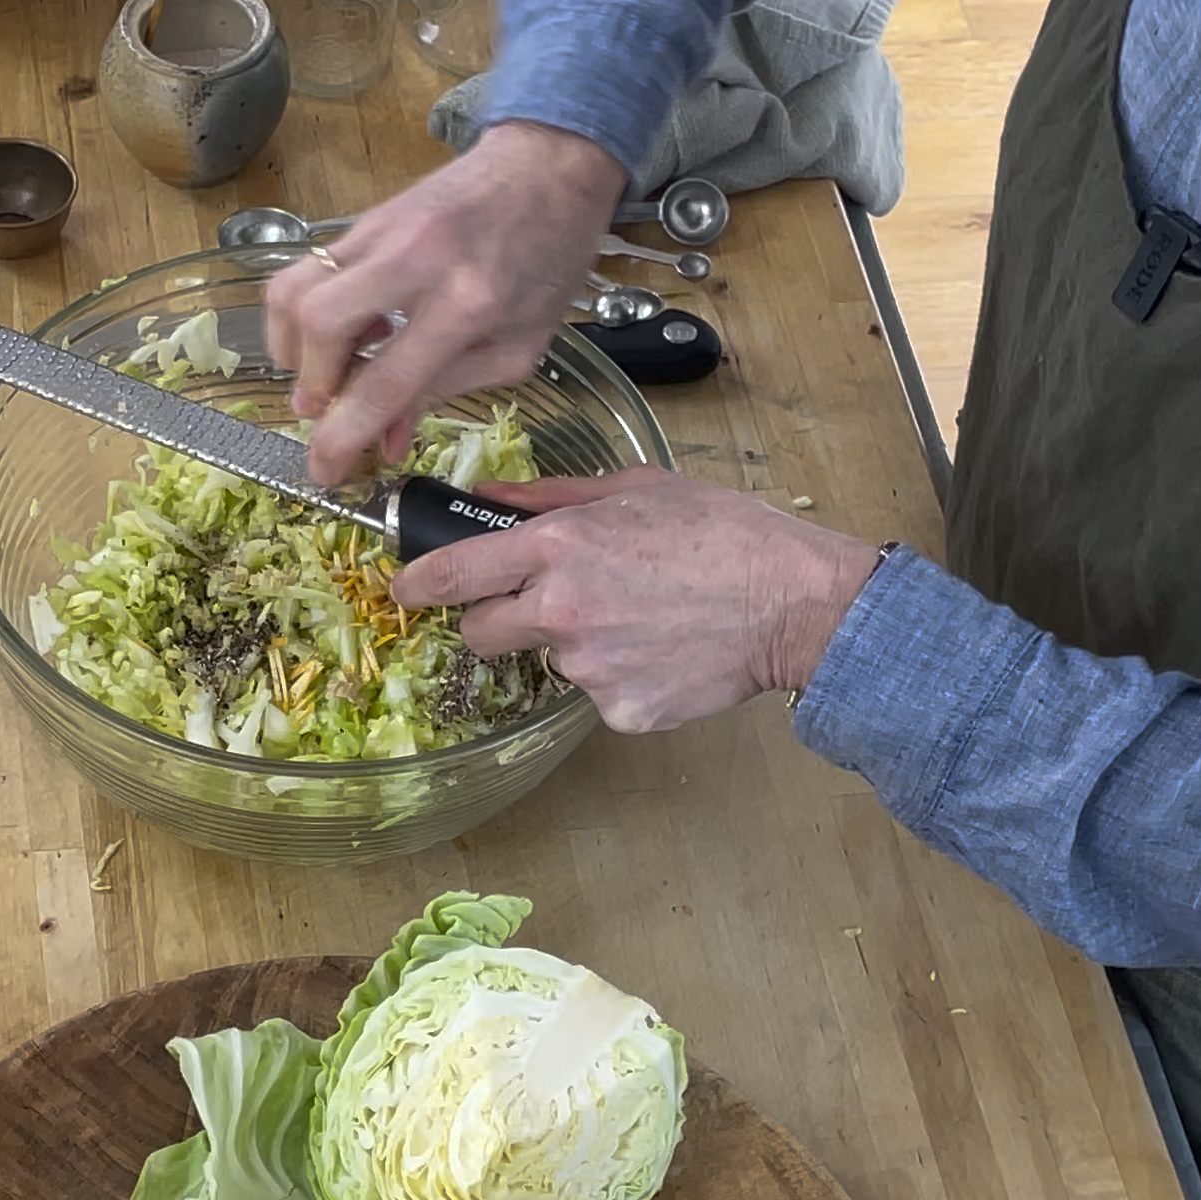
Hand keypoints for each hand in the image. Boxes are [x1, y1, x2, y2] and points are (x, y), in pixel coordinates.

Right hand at [265, 121, 624, 486]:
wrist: (548, 164)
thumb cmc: (548, 260)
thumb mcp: (519, 345)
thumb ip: (447, 392)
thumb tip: (386, 442)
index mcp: (470, 304)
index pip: (385, 382)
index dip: (343, 436)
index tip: (324, 472)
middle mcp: (417, 261)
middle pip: (320, 325)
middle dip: (310, 384)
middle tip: (325, 409)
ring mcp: (383, 230)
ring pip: (295, 289)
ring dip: (293, 346)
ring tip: (323, 372)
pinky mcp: (365, 217)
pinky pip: (309, 269)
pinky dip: (307, 313)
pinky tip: (340, 334)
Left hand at [390, 469, 883, 732]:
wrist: (793, 602)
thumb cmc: (724, 533)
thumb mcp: (634, 489)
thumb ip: (549, 498)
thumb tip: (489, 499)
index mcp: (558, 547)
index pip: (453, 573)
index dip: (418, 582)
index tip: (407, 588)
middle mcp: (561, 610)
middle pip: (479, 634)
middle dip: (495, 621)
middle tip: (544, 606)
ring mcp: (588, 667)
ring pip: (550, 662)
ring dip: (576, 644)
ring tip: (640, 618)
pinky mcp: (619, 710)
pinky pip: (598, 694)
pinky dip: (621, 677)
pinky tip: (662, 650)